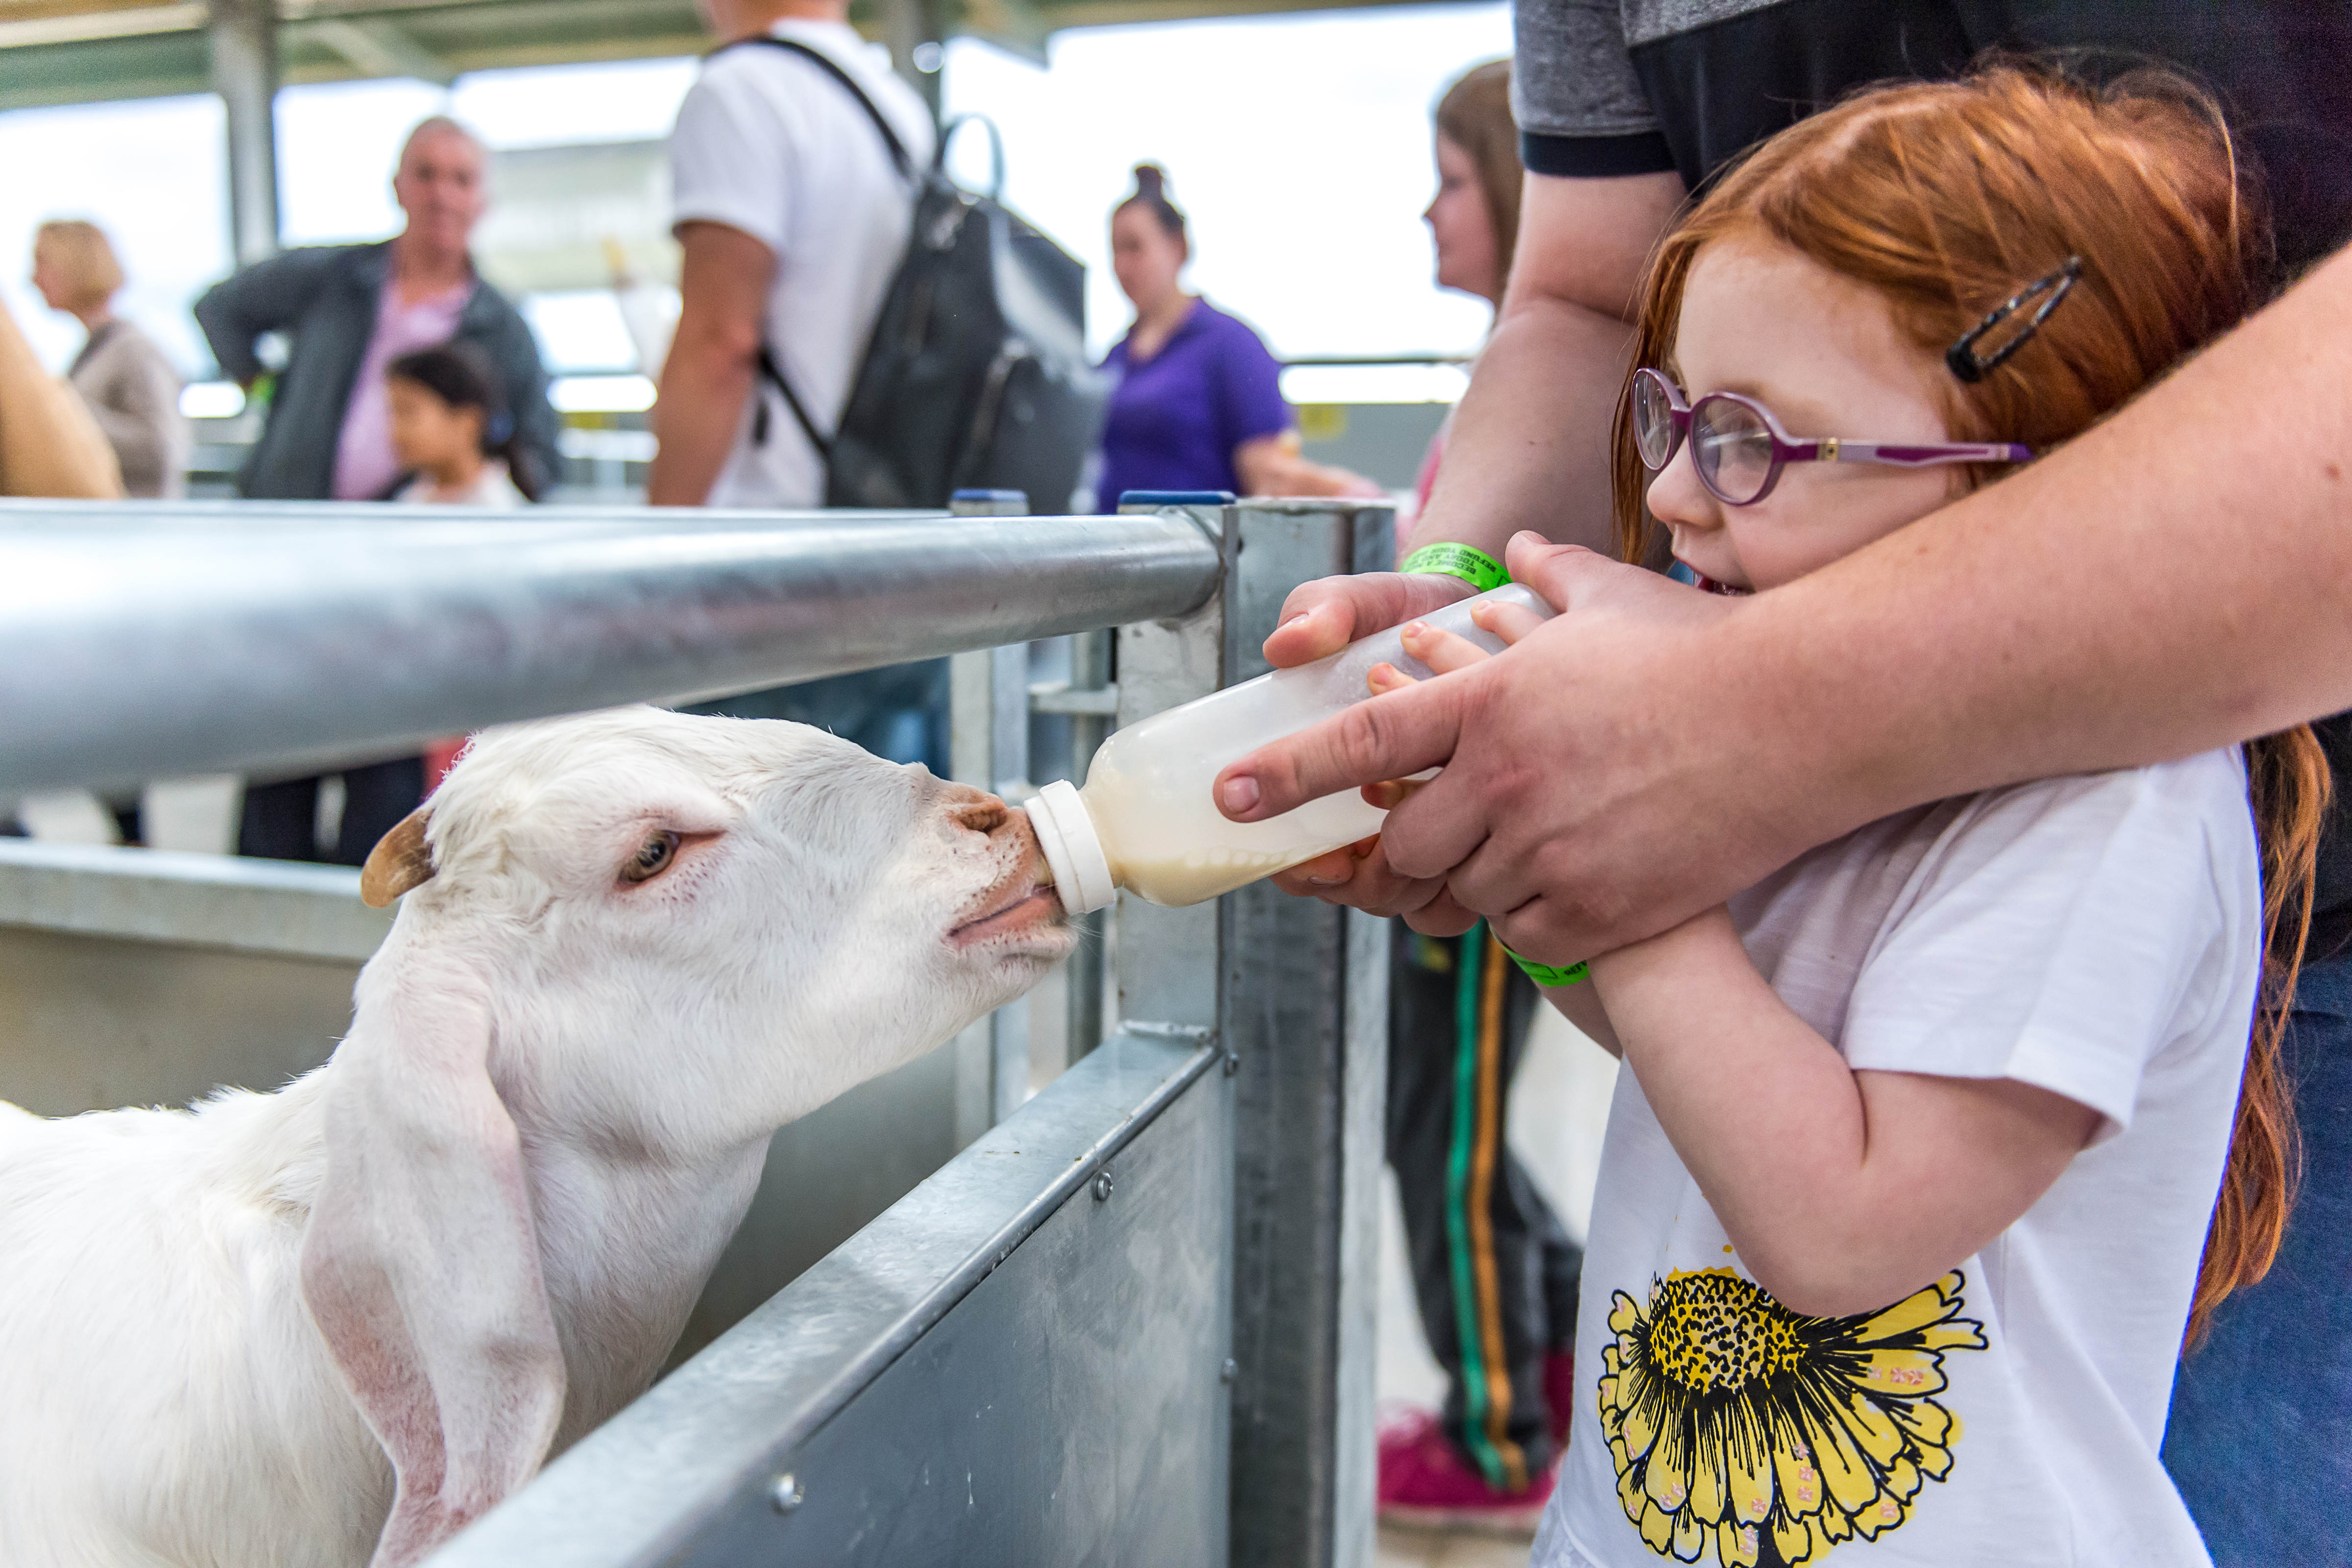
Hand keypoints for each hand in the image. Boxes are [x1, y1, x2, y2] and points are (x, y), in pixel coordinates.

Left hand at [1219, 532, 1843, 963]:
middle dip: (1415, 840)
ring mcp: (1553, 848)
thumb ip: (1545, 576)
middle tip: (1452, 824)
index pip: (1361, 740)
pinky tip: (1576, 884)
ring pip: (1468, 893)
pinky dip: (1537, 919)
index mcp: (1490, 702)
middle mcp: (1506, 779)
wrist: (1803, 716)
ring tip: (1543, 840)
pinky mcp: (1603, 908)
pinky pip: (1529, 936)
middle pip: (1408, 841)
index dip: (1287, 774)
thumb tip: (1517, 549)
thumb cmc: (1703, 651)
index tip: (1230, 798)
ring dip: (1485, 875)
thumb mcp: (1611, 596)